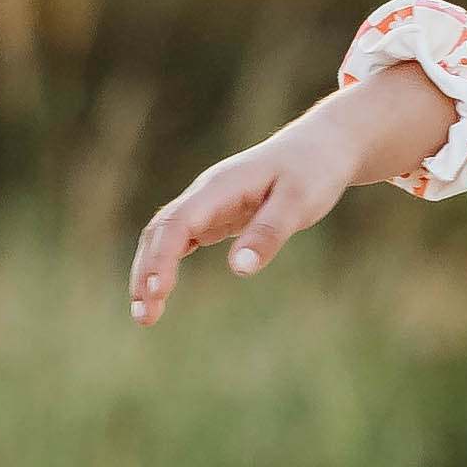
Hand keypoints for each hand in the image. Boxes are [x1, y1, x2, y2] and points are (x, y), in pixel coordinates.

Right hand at [126, 64, 455, 322]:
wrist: (322, 148)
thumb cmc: (313, 172)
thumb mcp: (299, 202)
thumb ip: (269, 233)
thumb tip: (239, 269)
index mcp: (220, 187)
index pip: (178, 222)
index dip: (162, 258)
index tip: (157, 292)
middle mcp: (205, 194)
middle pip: (160, 232)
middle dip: (146, 273)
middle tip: (144, 318)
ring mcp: (208, 204)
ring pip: (164, 237)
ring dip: (150, 272)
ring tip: (146, 316)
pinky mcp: (217, 215)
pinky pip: (180, 239)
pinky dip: (165, 264)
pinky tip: (160, 292)